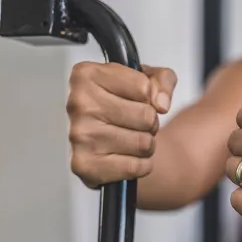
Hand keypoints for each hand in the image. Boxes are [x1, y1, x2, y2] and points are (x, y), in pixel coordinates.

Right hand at [68, 63, 176, 187]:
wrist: (104, 144)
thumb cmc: (122, 108)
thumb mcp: (146, 81)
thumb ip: (163, 80)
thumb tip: (162, 104)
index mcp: (87, 75)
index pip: (144, 87)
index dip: (149, 98)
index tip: (135, 101)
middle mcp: (78, 103)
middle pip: (146, 116)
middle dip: (150, 124)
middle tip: (135, 125)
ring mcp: (79, 135)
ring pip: (143, 143)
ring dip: (146, 145)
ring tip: (130, 141)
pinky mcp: (85, 165)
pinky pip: (136, 167)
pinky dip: (141, 166)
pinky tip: (126, 158)